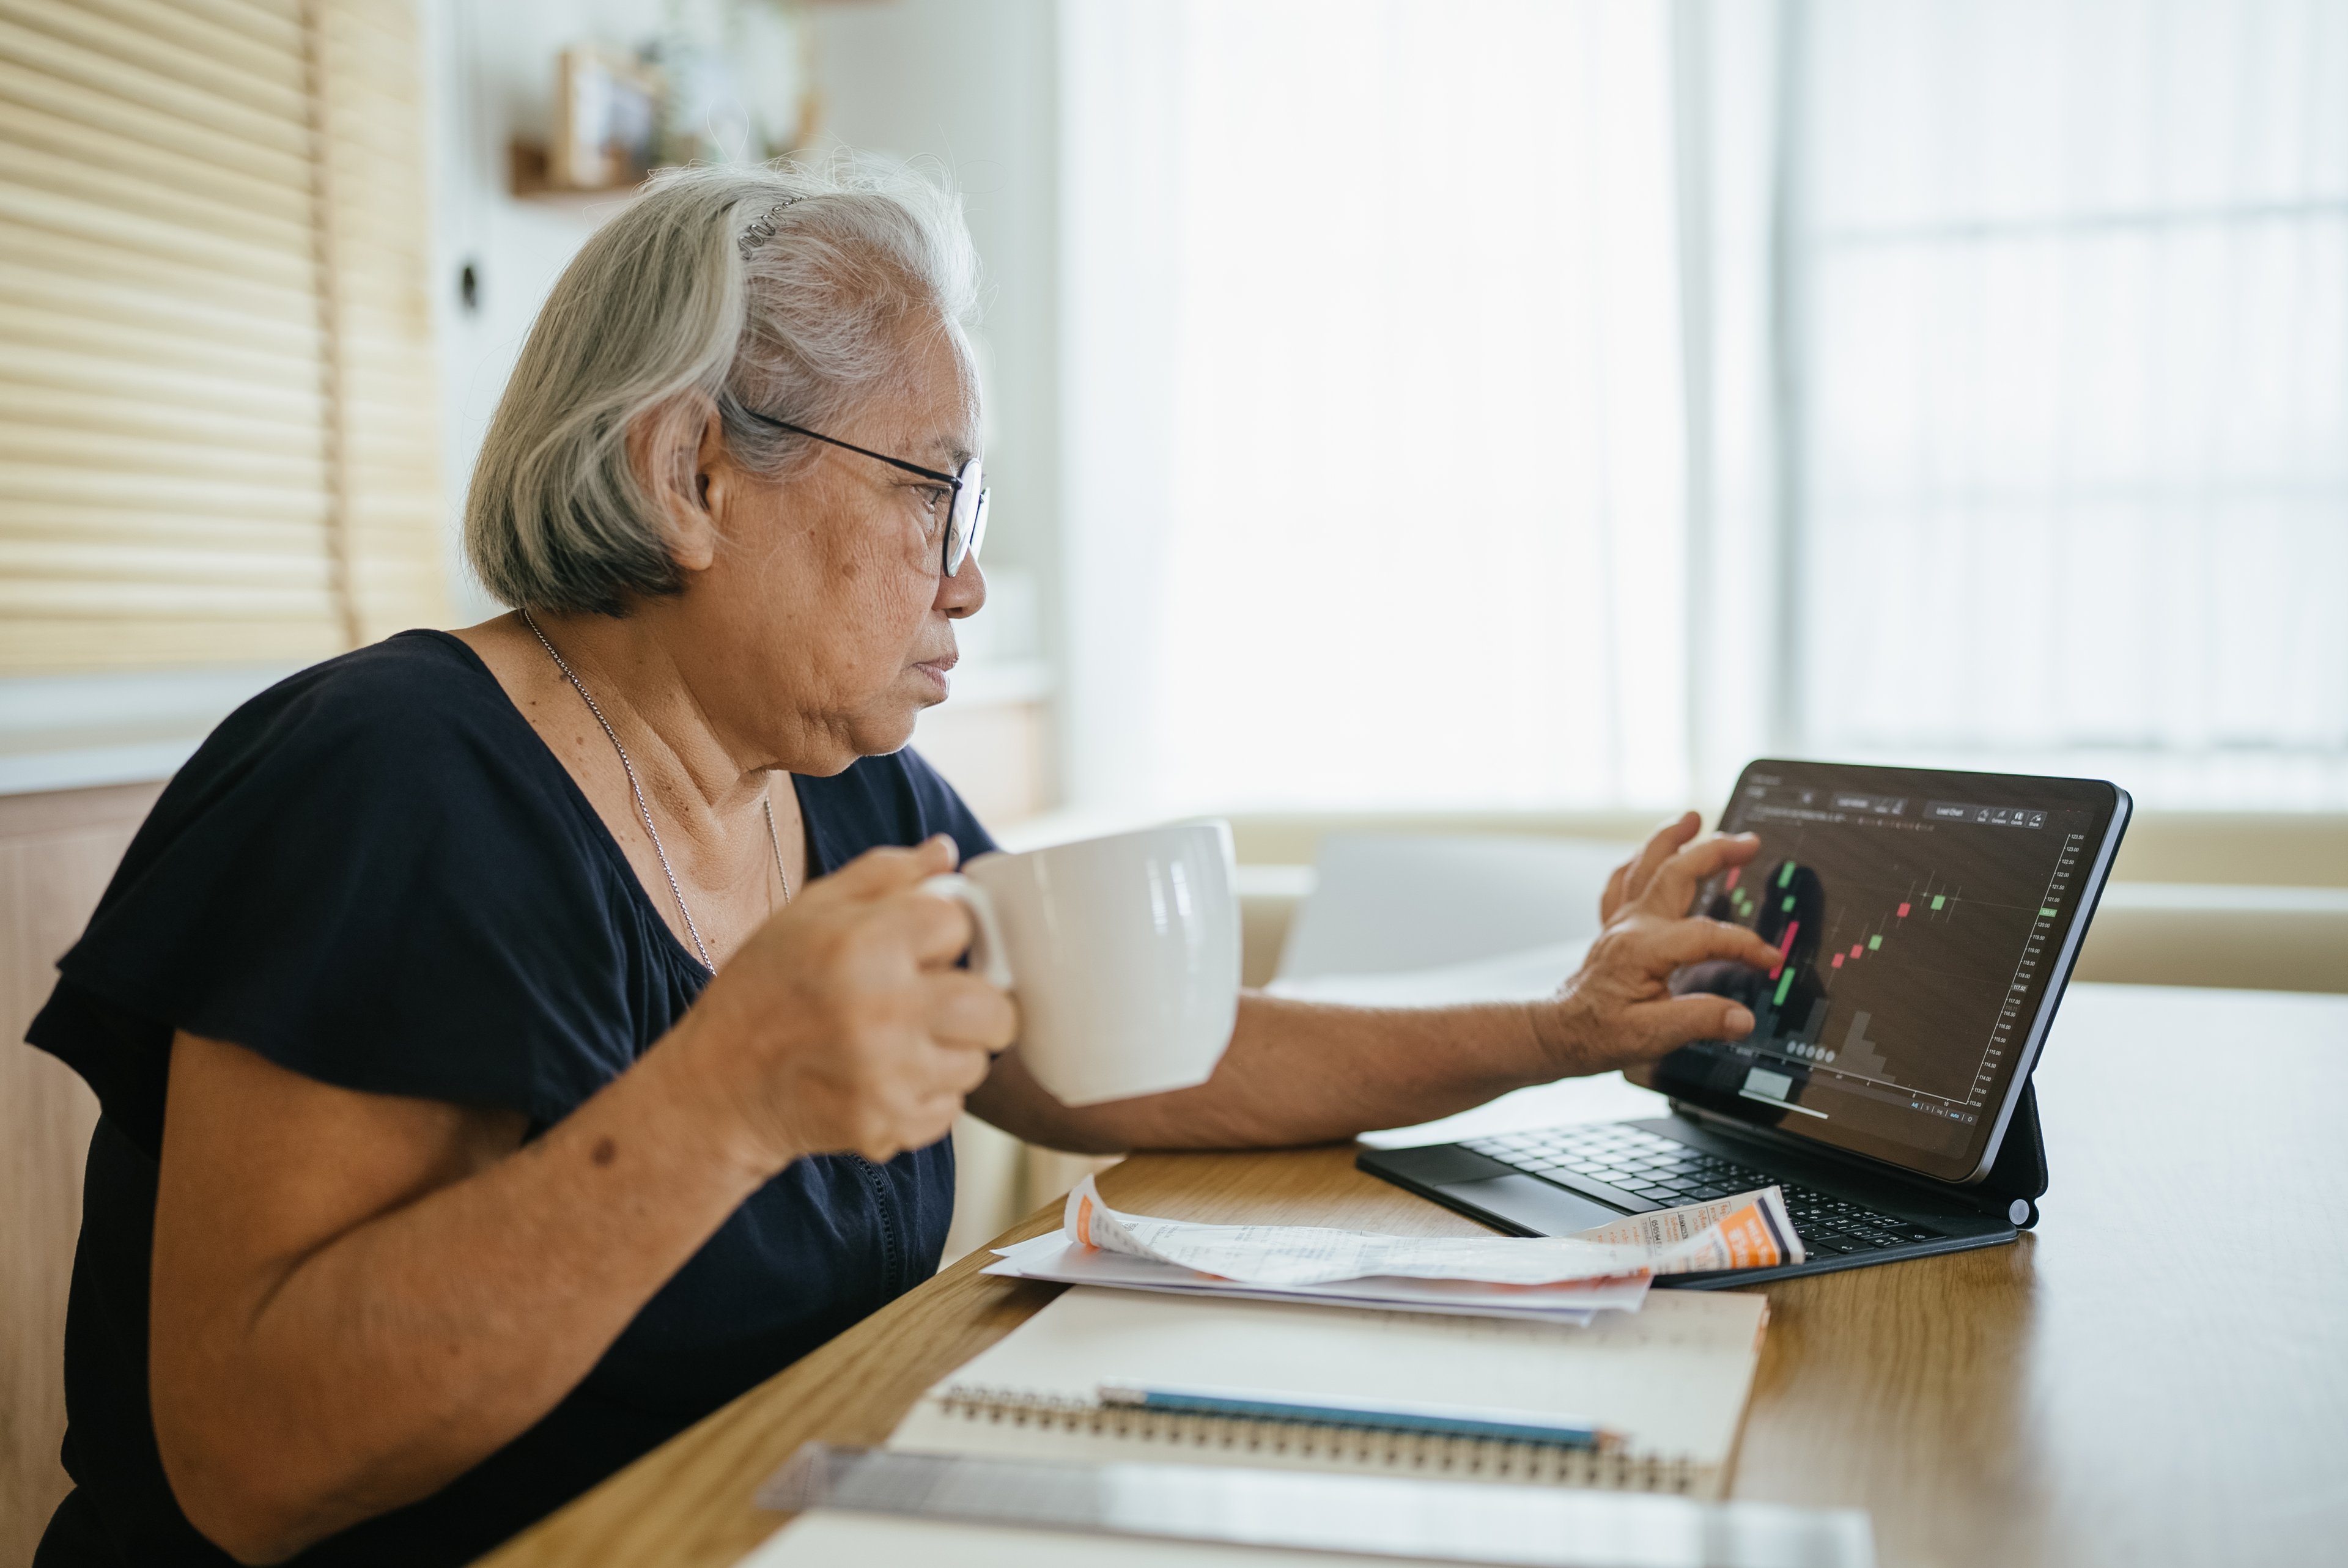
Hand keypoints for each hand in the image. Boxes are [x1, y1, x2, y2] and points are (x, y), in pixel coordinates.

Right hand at [682, 835, 1018, 1168]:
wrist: (716, 1088)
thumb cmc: (763, 990)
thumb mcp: (808, 911)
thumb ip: (884, 875)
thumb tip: (946, 851)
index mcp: (861, 945)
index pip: (959, 926)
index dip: (942, 933)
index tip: (917, 946)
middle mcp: (882, 1012)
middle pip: (995, 1009)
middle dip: (975, 1001)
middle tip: (937, 999)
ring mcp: (887, 1078)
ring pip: (977, 1061)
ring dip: (951, 1049)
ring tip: (901, 1039)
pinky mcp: (887, 1127)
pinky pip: (950, 1108)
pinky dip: (927, 1094)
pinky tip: (884, 1077)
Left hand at [1532, 813, 1782, 1076]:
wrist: (1558, 1033)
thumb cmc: (1597, 1035)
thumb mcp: (1651, 1037)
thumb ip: (1700, 1022)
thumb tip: (1742, 1017)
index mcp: (1644, 948)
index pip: (1707, 935)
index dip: (1745, 945)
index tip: (1770, 960)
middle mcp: (1632, 926)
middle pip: (1676, 873)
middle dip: (1713, 852)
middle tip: (1748, 841)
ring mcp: (1621, 923)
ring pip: (1645, 866)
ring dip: (1671, 838)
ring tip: (1693, 818)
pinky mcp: (1614, 928)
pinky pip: (1624, 882)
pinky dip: (1639, 862)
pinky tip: (1650, 853)